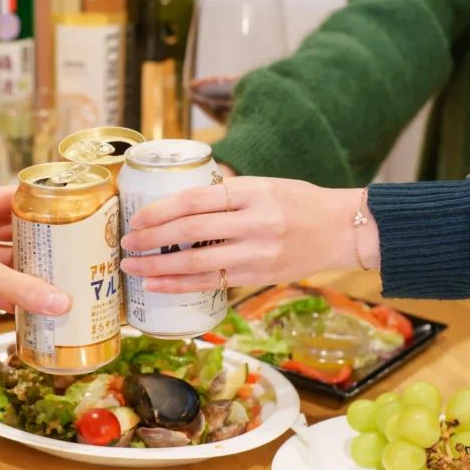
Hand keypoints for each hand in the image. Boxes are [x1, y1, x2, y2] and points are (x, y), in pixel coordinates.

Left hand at [0, 187, 69, 340]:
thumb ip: (22, 288)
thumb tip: (61, 302)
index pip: (12, 197)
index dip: (41, 205)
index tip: (71, 213)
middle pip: (11, 230)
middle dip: (39, 243)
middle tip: (73, 251)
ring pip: (3, 259)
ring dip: (27, 271)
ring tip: (61, 279)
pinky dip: (12, 293)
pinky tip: (34, 304)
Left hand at [119, 177, 378, 292]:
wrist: (343, 229)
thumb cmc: (299, 202)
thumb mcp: (265, 184)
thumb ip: (226, 192)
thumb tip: (179, 199)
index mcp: (253, 192)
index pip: (195, 199)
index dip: (160, 210)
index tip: (137, 217)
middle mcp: (255, 222)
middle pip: (191, 232)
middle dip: (152, 239)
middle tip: (126, 242)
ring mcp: (258, 253)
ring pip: (197, 262)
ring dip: (158, 267)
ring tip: (132, 267)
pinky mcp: (259, 276)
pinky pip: (212, 283)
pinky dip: (180, 285)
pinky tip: (157, 284)